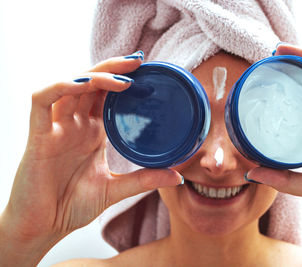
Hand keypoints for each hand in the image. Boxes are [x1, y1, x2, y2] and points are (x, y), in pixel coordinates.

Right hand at [0, 53, 181, 264]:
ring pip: (71, 86)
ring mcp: (56, 128)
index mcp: (92, 132)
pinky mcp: (38, 136)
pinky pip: (43, 101)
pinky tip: (85, 84)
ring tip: (123, 77)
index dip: (124, 80)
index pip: (107, 96)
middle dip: (113, 68)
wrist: (43, 228)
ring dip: (96, 75)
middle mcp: (75, 124)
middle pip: (92, 84)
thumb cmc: (72, 206)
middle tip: (139, 61)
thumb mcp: (115, 189)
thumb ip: (144, 180)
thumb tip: (178, 177)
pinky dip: (62, 87)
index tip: (149, 73)